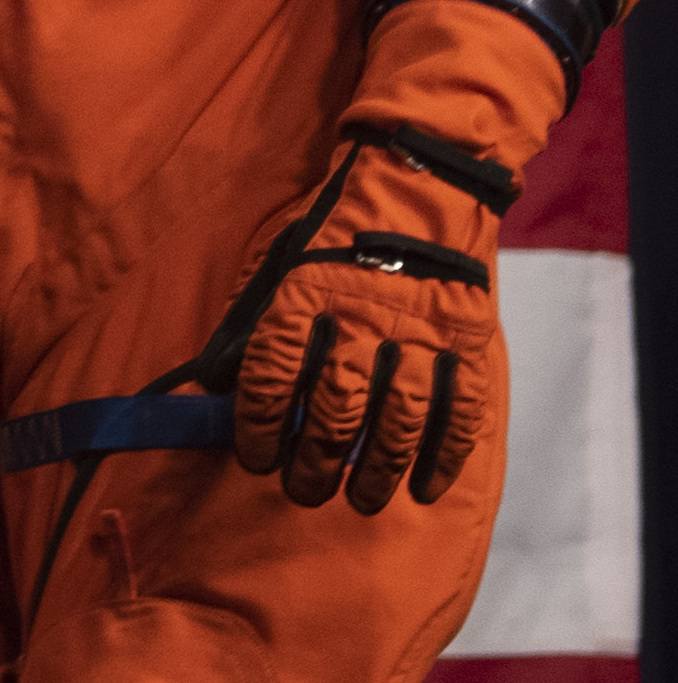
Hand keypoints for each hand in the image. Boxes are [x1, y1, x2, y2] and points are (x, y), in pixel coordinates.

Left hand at [225, 133, 501, 512]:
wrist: (418, 183)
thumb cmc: (335, 232)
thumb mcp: (279, 262)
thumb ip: (253, 320)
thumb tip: (214, 383)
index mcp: (305, 293)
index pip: (271, 369)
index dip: (258, 421)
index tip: (255, 457)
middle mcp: (361, 316)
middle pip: (335, 404)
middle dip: (316, 457)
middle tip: (305, 491)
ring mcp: (420, 329)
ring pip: (398, 415)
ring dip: (379, 466)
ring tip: (363, 499)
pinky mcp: (467, 338)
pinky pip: (460, 407)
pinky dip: (445, 452)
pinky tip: (427, 484)